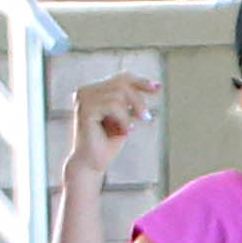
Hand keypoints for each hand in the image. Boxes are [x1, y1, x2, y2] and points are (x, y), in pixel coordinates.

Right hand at [61, 66, 155, 182]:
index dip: (141, 82)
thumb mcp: (125, 117)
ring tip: (127, 130)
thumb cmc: (107, 143)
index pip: (121, 79)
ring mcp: (83, 99)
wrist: (92, 163)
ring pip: (119, 94)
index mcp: (93, 91)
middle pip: (122, 84)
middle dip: (138, 100)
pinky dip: (123, 119)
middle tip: (147, 118)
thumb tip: (156, 85)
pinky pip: (113, 105)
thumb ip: (134, 101)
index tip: (158, 88)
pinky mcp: (85, 109)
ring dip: (129, 113)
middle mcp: (85, 92)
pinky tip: (123, 131)